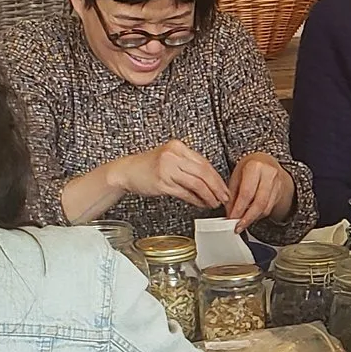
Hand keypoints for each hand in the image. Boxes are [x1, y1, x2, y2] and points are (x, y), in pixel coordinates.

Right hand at [115, 140, 230, 210]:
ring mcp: (167, 169)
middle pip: (204, 173)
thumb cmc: (148, 166)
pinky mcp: (162, 182)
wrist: (126, 171)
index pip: (204, 163)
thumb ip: (188, 165)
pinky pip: (185, 193)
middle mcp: (173, 155)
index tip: (224, 187)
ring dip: (208, 196)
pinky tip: (201, 204)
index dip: (217, 178)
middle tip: (224, 198)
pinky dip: (196, 200)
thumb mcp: (170, 158)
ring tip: (214, 203)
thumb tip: (211, 180)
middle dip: (217, 188)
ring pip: (197, 183)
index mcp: (178, 147)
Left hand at [226, 151, 294, 227]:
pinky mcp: (280, 192)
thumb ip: (232, 194)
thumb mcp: (236, 175)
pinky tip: (250, 217)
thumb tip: (229, 212)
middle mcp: (269, 174)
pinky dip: (258, 215)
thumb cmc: (249, 167)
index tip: (232, 218)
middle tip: (238, 226)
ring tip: (242, 224)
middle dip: (247, 218)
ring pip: (265, 208)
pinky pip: (269, 208)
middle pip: (258, 203)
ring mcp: (277, 184)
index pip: (247, 193)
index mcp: (255, 167)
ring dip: (252, 218)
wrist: (266, 161)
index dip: (239, 208)